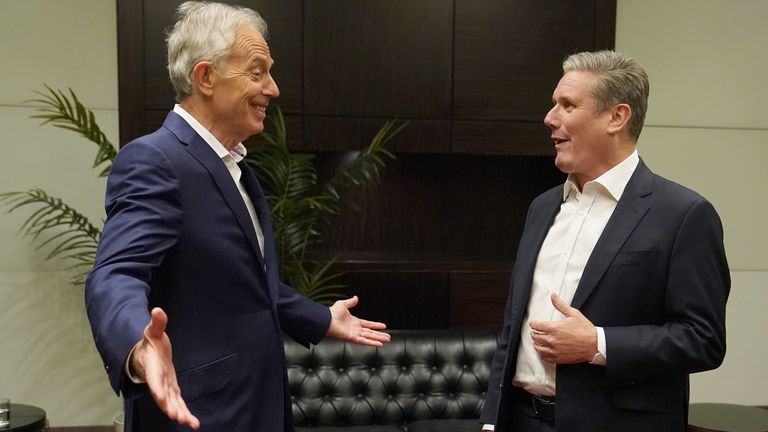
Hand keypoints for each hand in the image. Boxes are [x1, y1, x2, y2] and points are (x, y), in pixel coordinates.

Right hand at [130, 308, 199, 429]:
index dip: (157, 389)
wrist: (146, 354)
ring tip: (190, 423)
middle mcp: (158, 381)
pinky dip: (184, 413)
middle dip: (170, 407)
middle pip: (163, 396)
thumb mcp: (152, 331)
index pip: (154, 379)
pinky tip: (193, 423)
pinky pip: (178, 404)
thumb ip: (156, 323)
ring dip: (180, 413)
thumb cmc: (149, 343)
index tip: (162, 398)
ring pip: (172, 403)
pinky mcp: (172, 390)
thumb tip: (158, 310)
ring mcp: (165, 387)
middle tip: (178, 417)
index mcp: (153, 367)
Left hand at [326, 296, 390, 346]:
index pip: (368, 324)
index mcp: (354, 322)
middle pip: (371, 332)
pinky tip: (379, 344)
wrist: (327, 320)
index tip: (384, 326)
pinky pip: (364, 341)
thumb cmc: (332, 313)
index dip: (376, 325)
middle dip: (380, 335)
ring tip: (388, 340)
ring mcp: (354, 334)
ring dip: (379, 339)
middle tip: (389, 337)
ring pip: (369, 337)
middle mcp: (355, 329)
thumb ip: (351, 302)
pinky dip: (372, 343)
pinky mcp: (352, 338)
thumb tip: (356, 297)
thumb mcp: (343, 304)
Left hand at [529, 293, 596, 363]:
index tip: (533, 323)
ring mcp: (555, 350)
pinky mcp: (558, 358)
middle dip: (534, 333)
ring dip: (536, 343)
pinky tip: (543, 350)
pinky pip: (545, 357)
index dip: (533, 323)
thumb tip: (553, 296)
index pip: (536, 325)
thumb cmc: (586, 330)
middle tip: (535, 331)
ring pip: (538, 347)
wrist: (595, 345)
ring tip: (537, 340)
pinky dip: (541, 353)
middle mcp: (552, 340)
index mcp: (554, 328)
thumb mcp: (574, 314)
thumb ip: (561, 305)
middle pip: (535, 336)